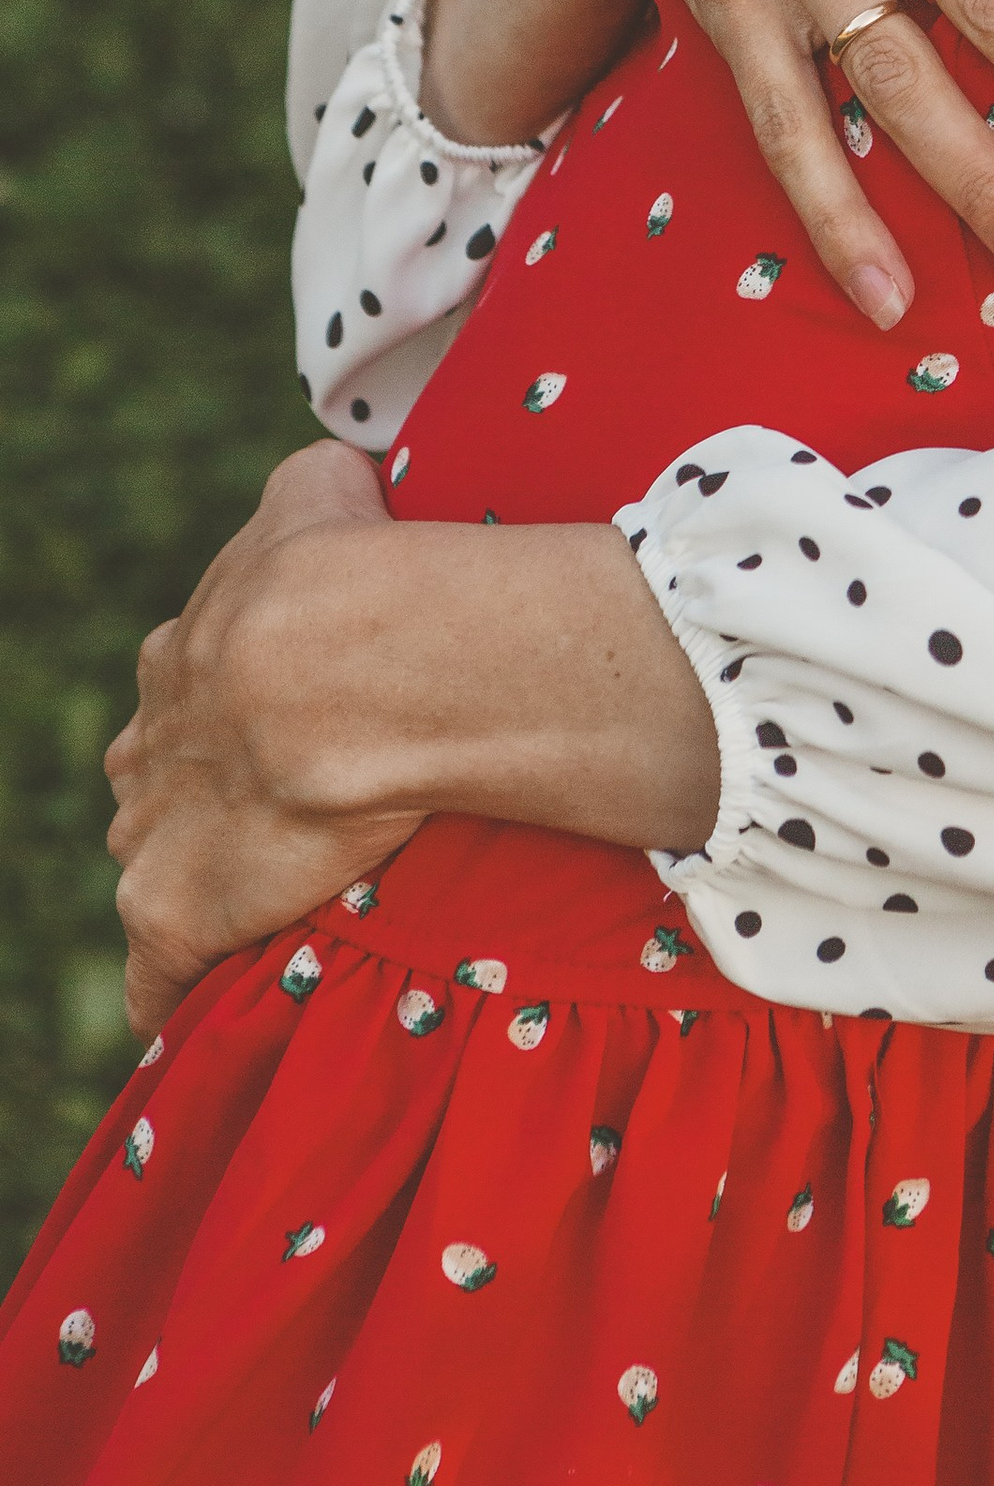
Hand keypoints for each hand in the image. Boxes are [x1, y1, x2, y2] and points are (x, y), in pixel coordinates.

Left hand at [106, 444, 425, 1040]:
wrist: (344, 664)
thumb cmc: (348, 570)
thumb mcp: (318, 488)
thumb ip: (318, 493)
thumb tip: (348, 483)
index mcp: (184, 657)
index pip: (189, 687)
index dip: (239, 706)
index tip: (293, 717)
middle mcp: (152, 749)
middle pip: (159, 783)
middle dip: (204, 797)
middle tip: (288, 806)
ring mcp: (154, 838)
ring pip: (156, 867)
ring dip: (200, 881)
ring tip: (273, 902)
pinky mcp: (170, 916)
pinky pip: (156, 981)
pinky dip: (174, 993)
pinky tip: (204, 1002)